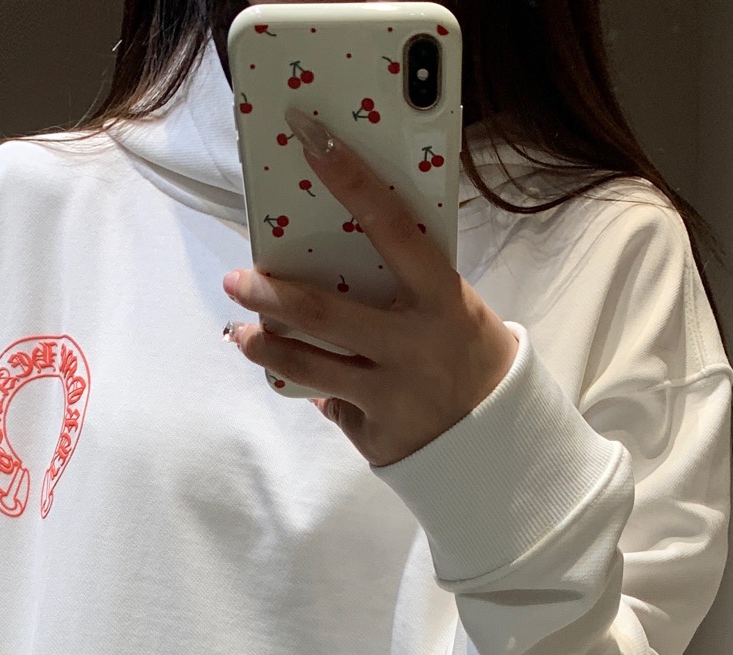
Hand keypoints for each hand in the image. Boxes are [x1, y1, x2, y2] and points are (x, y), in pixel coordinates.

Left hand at [222, 108, 517, 467]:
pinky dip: (314, 390)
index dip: (351, 180)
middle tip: (235, 279)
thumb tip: (334, 253)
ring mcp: (391, 394)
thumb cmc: (465, 351)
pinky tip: (303, 382)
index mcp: (441, 299)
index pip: (392, 228)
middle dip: (267, 293)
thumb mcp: (453, 307)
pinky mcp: (374, 433)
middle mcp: (413, 345)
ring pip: (307, 367)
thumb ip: (405, 284)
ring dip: (264, 347)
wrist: (496, 437)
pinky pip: (330, 404)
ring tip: (242, 333)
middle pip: (321, 312)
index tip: (311, 139)